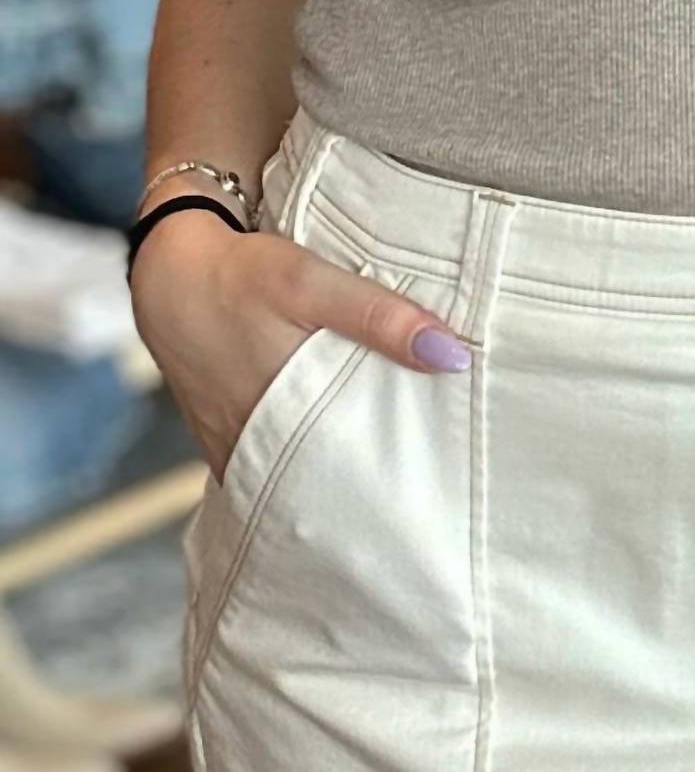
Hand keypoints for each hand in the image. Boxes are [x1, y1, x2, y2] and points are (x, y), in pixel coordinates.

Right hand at [129, 207, 472, 485]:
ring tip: (392, 474)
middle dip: (371, 491)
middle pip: (328, 486)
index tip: (434, 498)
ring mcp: (239, 450)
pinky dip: (308, 456)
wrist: (166, 272)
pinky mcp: (231, 440)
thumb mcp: (310, 283)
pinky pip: (277, 461)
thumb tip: (451, 356)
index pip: (349, 483)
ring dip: (339, 473)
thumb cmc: (237, 276)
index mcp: (282, 423)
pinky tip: (342, 446)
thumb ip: (379, 317)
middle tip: (424, 491)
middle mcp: (257, 449)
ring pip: (301, 475)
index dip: (391, 493)